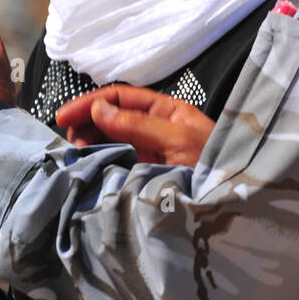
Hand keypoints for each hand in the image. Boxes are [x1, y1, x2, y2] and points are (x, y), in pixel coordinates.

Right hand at [56, 85, 214, 166]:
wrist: (235, 202)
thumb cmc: (214, 166)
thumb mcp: (178, 141)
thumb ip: (138, 124)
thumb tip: (98, 108)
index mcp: (167, 111)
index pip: (122, 97)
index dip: (90, 103)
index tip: (63, 116)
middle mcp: (157, 127)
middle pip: (113, 116)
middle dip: (88, 122)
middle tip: (69, 140)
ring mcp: (152, 151)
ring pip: (113, 139)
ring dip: (92, 141)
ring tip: (77, 153)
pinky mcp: (149, 174)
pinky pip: (120, 161)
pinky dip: (102, 160)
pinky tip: (91, 165)